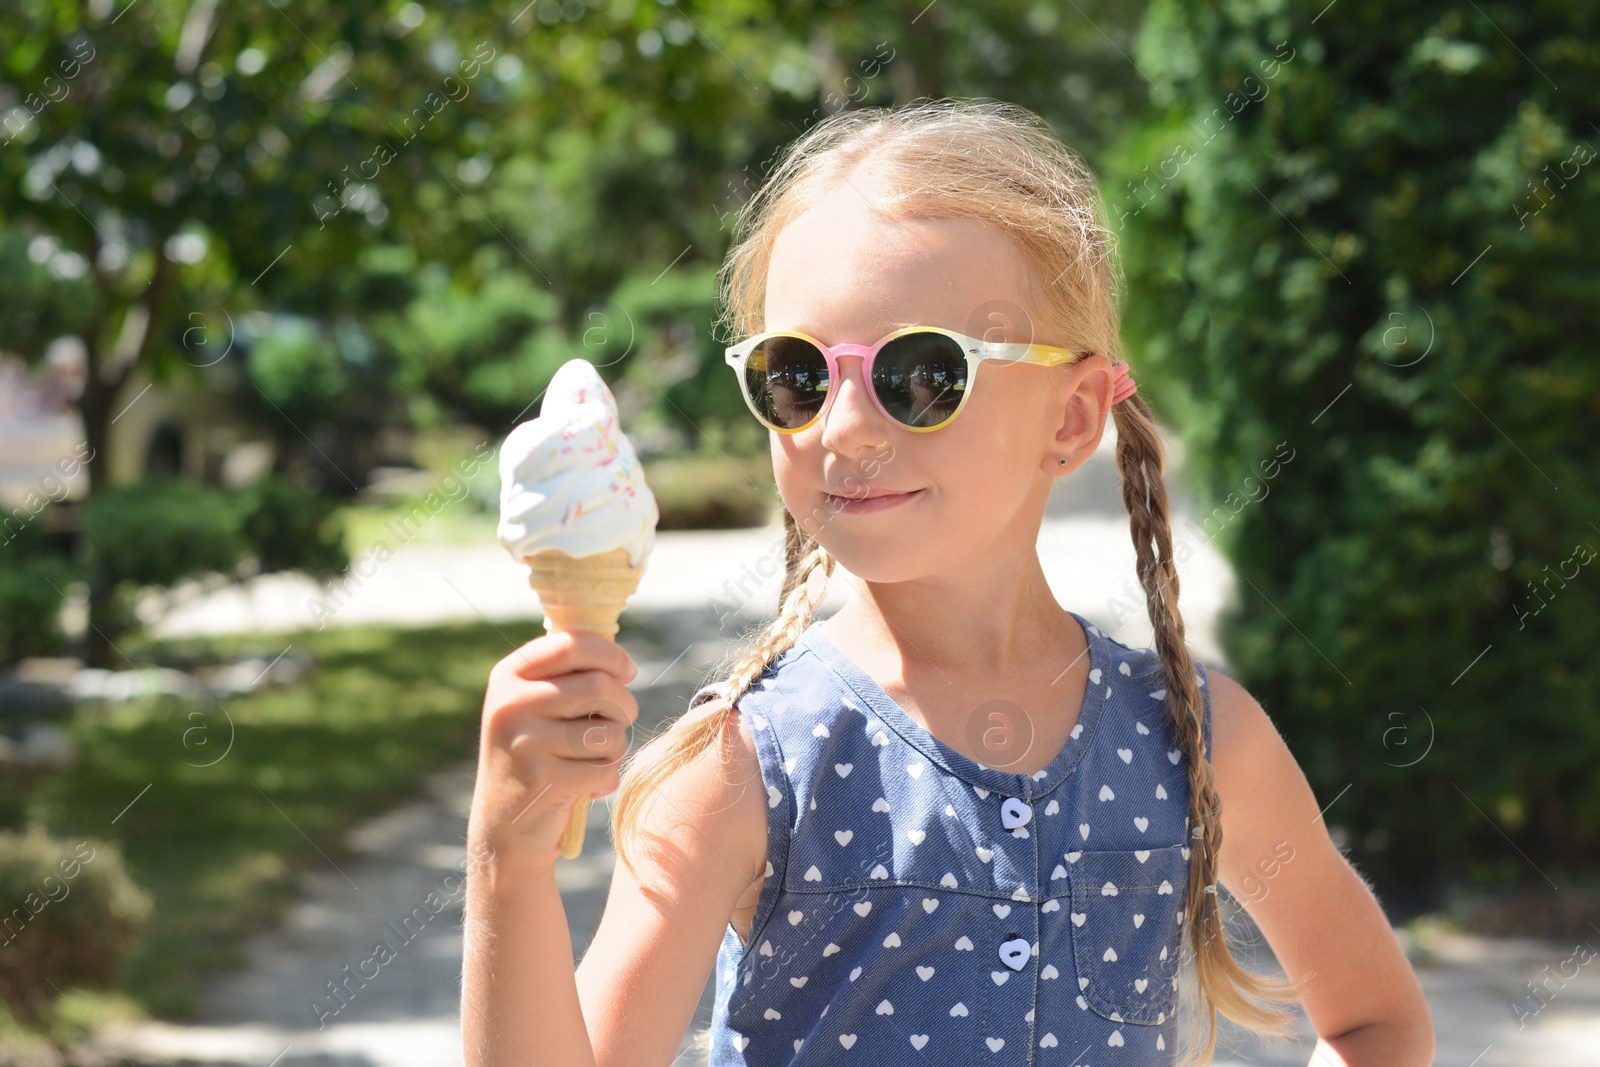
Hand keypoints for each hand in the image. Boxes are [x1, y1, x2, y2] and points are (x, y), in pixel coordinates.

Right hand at [469, 630, 638, 872]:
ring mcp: (525, 742)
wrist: (503, 827)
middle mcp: (511, 704)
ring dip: (616, 748)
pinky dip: (606, 780)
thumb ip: (566, 677)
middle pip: (600, 687)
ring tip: (595, 759)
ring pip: (607, 731)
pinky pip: (605, 769)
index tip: (627, 672)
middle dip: (624, 706)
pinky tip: (585, 788)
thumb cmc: (535, 756)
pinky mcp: (543, 780)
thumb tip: (622, 663)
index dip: (612, 655)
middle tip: (619, 721)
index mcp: (509, 676)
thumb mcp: (533, 707)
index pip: (573, 644)